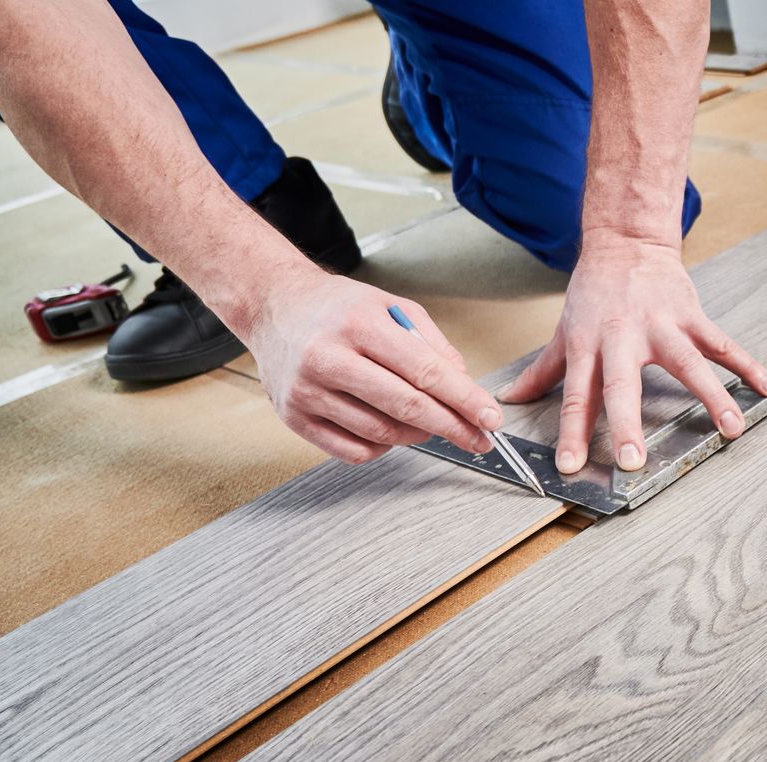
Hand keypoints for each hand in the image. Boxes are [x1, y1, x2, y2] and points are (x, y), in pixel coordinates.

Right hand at [239, 269, 503, 463]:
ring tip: (430, 423)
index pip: (425, 371)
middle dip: (452, 427)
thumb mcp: (392, 307)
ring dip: (417, 435)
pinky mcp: (294, 418)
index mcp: (359, 325)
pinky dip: (382, 446)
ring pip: (382, 432)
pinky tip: (389, 429)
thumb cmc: (337, 307)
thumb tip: (464, 385)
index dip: (464, 400)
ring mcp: (307, 392)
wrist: (275, 307)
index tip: (491, 418)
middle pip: (406, 407)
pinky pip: (352, 450)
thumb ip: (433, 344)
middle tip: (478, 438)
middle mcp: (328, 358)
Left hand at [502, 239, 766, 473]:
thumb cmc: (594, 293)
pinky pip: (724, 345)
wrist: (627, 243)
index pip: (577, 396)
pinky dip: (749, 366)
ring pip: (689, 364)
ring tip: (732, 429)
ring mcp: (663, 326)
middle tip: (634, 461)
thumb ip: (542, 371)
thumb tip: (509, 399)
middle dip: (628, 423)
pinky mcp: (692, 316)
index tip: (570, 467)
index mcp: (590, 347)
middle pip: (624, 385)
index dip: (572, 433)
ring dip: (713, 396)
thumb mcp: (564, 332)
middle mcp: (624, 338)